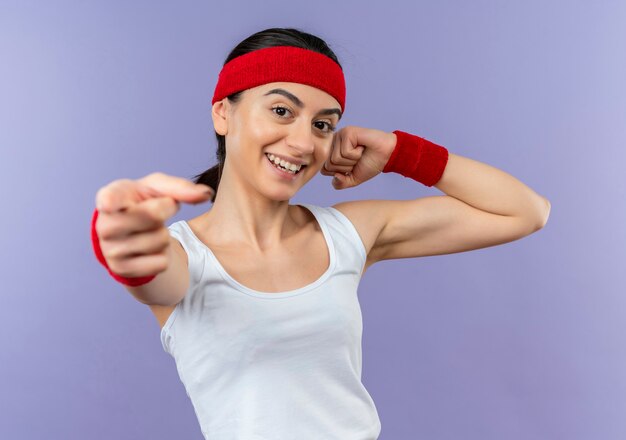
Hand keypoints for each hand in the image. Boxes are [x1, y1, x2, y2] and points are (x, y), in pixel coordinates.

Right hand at [94, 173, 213, 278]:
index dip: (110, 201)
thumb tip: (206, 194)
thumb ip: (181, 188)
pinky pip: (160, 262)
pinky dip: (163, 255)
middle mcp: (105, 224)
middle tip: (157, 210)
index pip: (109, 198)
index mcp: (112, 196)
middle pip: (153, 215)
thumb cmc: (144, 203)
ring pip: (161, 240)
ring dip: (164, 235)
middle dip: (165, 211)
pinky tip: (149, 249)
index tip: (108, 203)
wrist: (132, 234)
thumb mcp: (159, 189)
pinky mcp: (121, 270)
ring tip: (151, 231)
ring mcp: (111, 249)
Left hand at [320, 126, 396, 189]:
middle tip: (358, 158)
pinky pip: (344, 152)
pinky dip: (356, 154)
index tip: (352, 166)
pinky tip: (362, 147)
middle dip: (346, 167)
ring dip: (352, 161)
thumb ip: (341, 183)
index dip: (340, 173)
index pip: (324, 170)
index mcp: (332, 152)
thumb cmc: (371, 163)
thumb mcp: (353, 178)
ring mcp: (339, 136)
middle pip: (328, 165)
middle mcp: (334, 142)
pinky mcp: (347, 132)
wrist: (387, 155)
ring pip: (335, 159)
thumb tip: (335, 177)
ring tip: (360, 153)